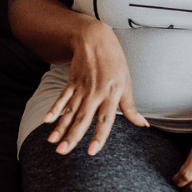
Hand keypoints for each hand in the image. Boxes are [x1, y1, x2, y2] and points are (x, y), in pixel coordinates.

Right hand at [45, 18, 148, 154]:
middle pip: (82, 119)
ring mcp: (82, 88)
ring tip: (52, 142)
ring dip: (60, 127)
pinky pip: (62, 98)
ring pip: (70, 111)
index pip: (105, 120)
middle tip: (62, 152)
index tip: (91, 152)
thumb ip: (130, 108)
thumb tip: (144, 125)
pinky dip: (54, 109)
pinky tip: (47, 120)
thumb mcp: (127, 83)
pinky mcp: (72, 82)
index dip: (99, 137)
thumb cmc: (115, 63)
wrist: (95, 39)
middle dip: (72, 136)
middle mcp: (95, 93)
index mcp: (111, 95)